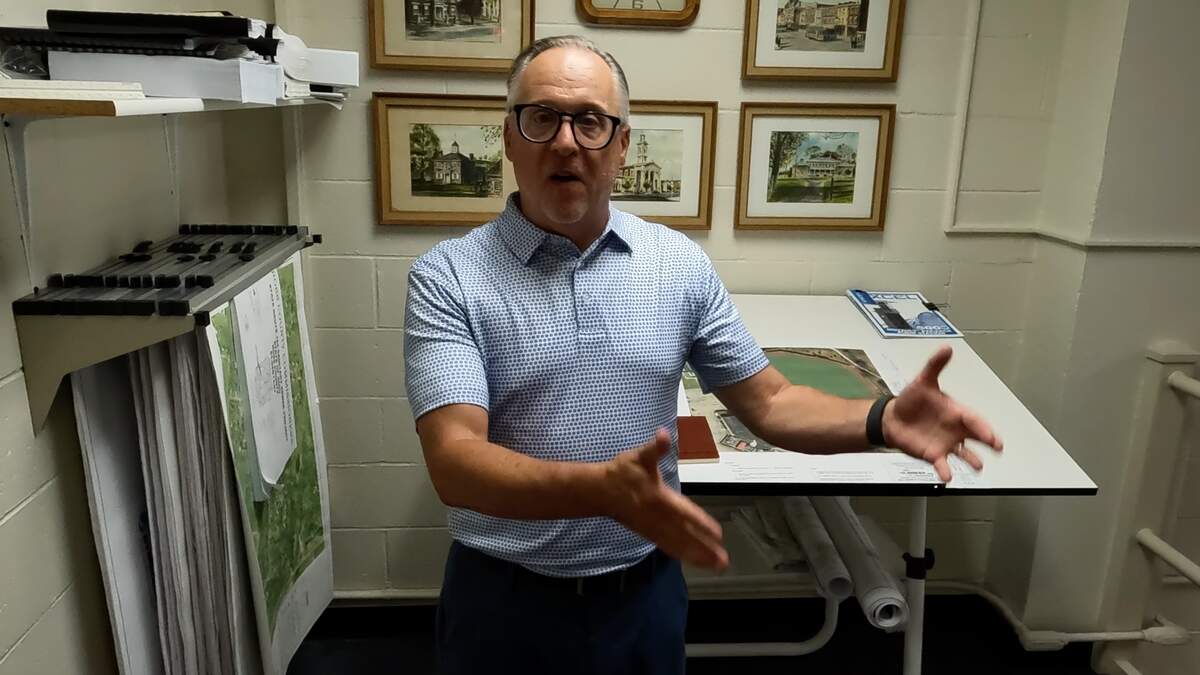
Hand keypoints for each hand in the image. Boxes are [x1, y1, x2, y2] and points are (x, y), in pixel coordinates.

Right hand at [604, 429, 729, 570]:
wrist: (599, 491)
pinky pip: (668, 547)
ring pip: (678, 544)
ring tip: (717, 565)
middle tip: (723, 560)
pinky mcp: (648, 534)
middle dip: (704, 547)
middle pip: (685, 534)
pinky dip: (683, 555)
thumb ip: (655, 448)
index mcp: (659, 497)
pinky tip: (697, 561)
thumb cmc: (622, 471)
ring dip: (697, 555)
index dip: (700, 523)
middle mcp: (658, 516)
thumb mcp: (639, 455)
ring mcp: (653, 528)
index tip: (717, 533)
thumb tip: (663, 434)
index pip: (684, 511)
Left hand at [883, 345, 1003, 481]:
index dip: (984, 427)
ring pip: (965, 454)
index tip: (993, 435)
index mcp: (956, 412)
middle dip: (988, 441)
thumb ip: (935, 366)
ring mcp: (946, 443)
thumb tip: (947, 348)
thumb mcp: (922, 381)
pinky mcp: (933, 455)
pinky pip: (943, 465)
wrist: (892, 418)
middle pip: (977, 436)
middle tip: (998, 447)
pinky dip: (945, 471)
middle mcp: (955, 429)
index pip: (974, 419)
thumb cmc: (912, 400)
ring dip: (972, 460)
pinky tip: (947, 476)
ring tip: (979, 466)